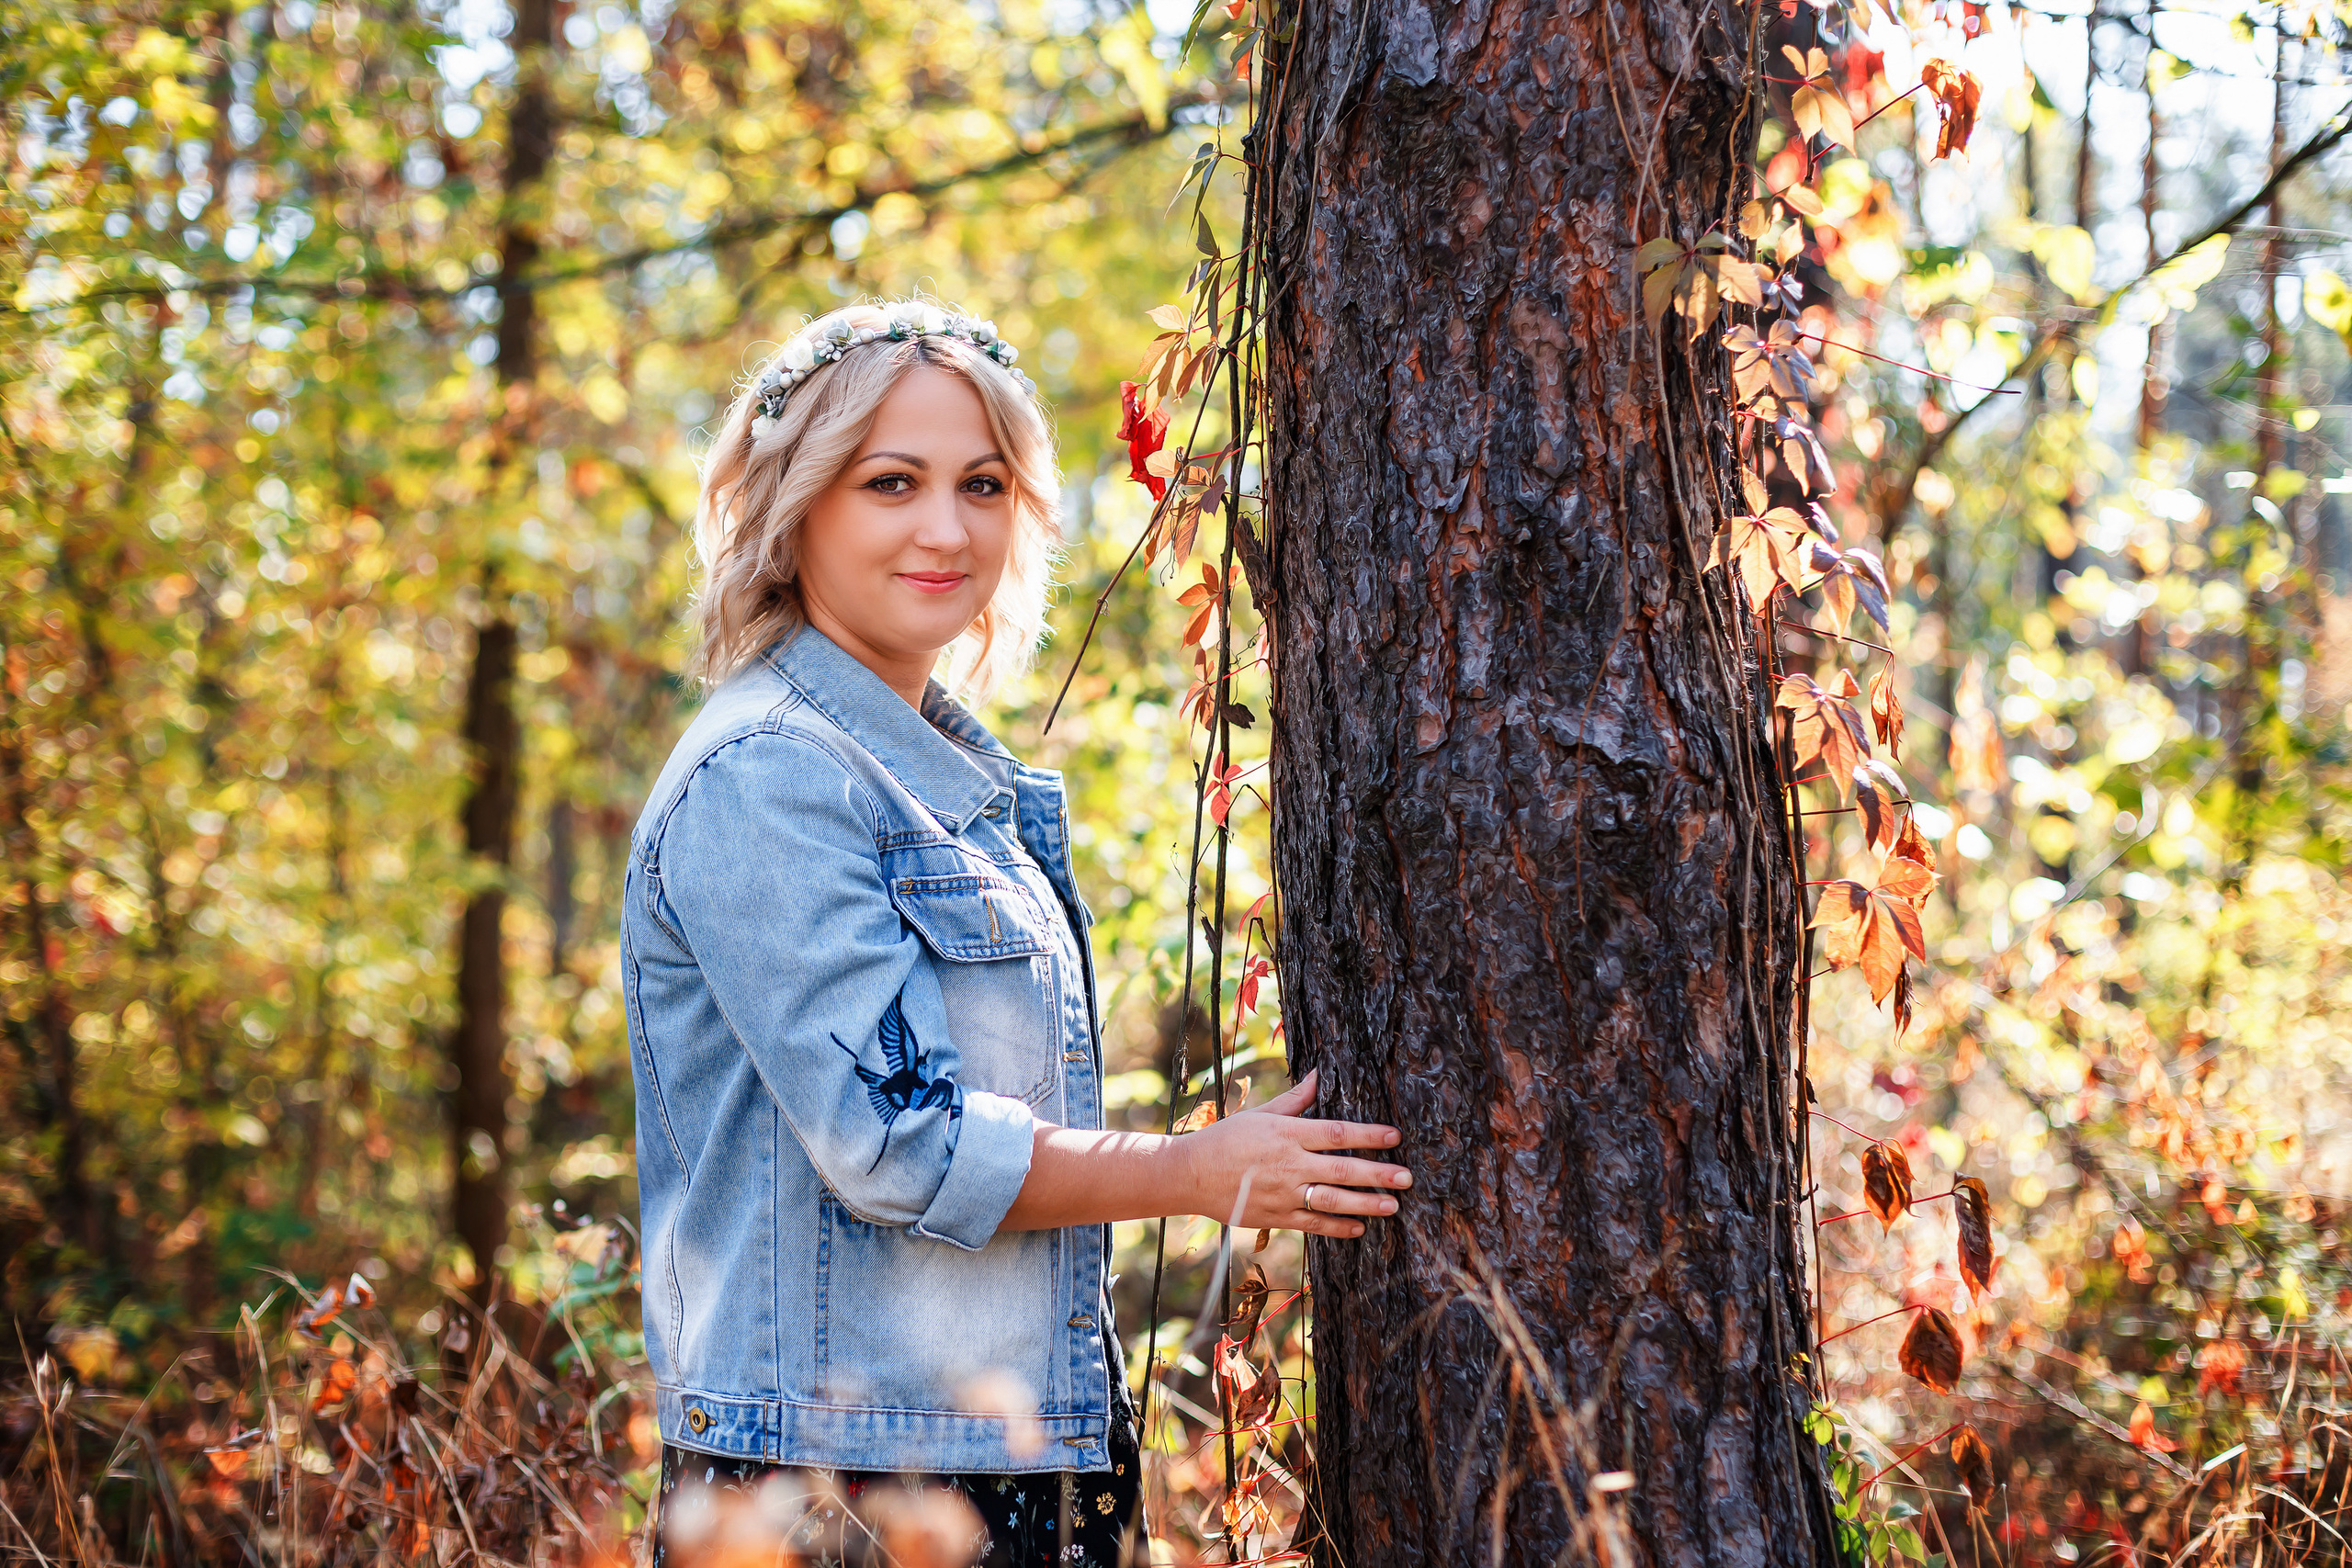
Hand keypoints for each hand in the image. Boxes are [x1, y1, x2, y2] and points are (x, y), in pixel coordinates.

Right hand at [1177, 1069, 1409, 1238]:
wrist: (1190, 1174)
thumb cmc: (1227, 1139)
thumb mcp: (1260, 1113)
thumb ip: (1295, 1099)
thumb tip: (1320, 1074)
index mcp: (1287, 1133)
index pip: (1335, 1132)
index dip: (1368, 1134)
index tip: (1395, 1136)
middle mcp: (1288, 1164)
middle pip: (1341, 1168)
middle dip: (1377, 1173)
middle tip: (1407, 1177)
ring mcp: (1282, 1193)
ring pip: (1331, 1200)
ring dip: (1365, 1204)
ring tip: (1393, 1206)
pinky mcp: (1274, 1217)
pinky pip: (1312, 1224)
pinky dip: (1337, 1227)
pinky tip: (1359, 1228)